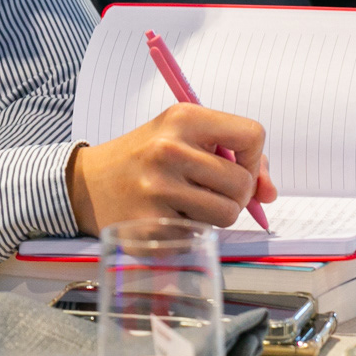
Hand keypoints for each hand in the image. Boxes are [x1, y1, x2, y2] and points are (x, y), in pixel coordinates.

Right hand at [65, 103, 276, 234]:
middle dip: (235, 193)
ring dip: (215, 215)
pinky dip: (190, 233)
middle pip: (242, 182)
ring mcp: (158, 190)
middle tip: (208, 190)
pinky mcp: (150, 226)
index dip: (253, 157)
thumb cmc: (145, 158)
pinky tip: (166, 218)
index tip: (235, 165)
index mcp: (182, 118)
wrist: (87, 183)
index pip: (252, 134)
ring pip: (227, 214)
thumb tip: (269, 194)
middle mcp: (169, 150)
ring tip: (188, 204)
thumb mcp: (183, 137)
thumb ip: (233, 156)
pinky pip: (200, 237)